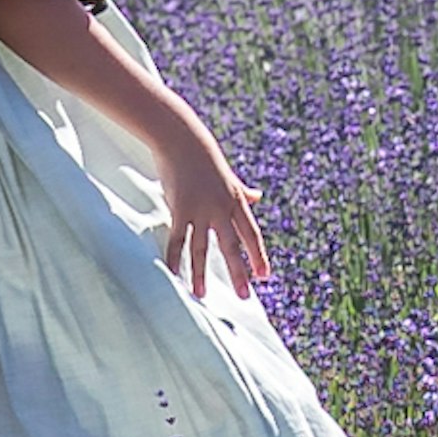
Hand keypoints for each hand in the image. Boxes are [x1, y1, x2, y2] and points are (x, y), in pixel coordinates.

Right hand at [158, 131, 269, 301]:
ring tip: (201, 295)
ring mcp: (201, 210)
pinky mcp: (180, 209)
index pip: (251, 235)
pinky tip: (173, 273)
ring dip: (201, 273)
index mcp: (236, 202)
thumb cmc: (206, 158)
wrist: (183, 140)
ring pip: (203, 248)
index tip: (264, 276)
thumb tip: (258, 196)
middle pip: (232, 246)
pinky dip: (175, 257)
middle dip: (239, 272)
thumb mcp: (230, 176)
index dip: (258, 256)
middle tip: (245, 296)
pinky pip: (178, 238)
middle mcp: (221, 209)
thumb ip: (243, 191)